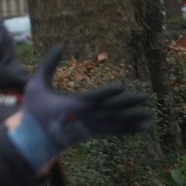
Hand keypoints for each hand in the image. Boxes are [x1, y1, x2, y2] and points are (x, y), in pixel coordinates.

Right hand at [6, 47, 154, 169]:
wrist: (34, 140)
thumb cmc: (35, 110)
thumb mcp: (35, 85)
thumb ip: (47, 65)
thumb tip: (59, 45)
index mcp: (73, 105)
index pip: (94, 98)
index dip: (108, 92)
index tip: (121, 86)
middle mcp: (86, 117)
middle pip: (112, 110)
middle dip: (129, 103)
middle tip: (147, 96)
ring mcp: (92, 127)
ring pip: (117, 122)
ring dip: (135, 118)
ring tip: (151, 114)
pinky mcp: (94, 133)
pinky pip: (116, 132)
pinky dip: (131, 129)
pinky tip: (146, 127)